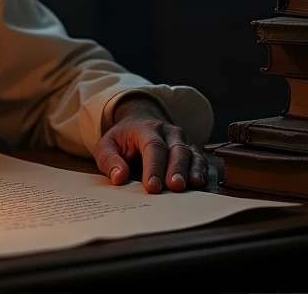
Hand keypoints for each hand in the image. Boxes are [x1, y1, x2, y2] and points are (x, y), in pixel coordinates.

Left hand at [93, 95, 207, 192]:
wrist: (140, 120)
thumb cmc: (123, 138)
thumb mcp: (106, 145)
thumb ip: (109, 160)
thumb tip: (119, 177)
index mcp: (146, 129)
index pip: (152, 147)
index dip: (153, 167)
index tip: (151, 186)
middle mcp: (168, 132)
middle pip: (176, 149)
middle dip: (176, 169)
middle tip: (174, 187)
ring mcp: (182, 140)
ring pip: (190, 153)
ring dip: (191, 170)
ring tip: (191, 185)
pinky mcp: (190, 150)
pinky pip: (199, 159)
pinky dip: (201, 170)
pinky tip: (199, 182)